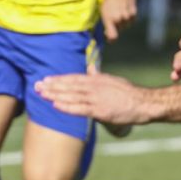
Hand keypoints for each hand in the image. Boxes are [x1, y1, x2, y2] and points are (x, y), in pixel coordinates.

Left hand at [36, 71, 156, 124]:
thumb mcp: (113, 80)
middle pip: (69, 85)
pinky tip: (56, 105)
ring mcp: (97, 98)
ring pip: (71, 96)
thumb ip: (99, 76)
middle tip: (36, 86)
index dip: (58, 79)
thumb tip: (91, 69)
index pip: (73, 78)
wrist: (144, 103)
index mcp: (97, 79)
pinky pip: (80, 108)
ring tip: (41, 94)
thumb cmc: (129, 94)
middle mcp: (95, 87)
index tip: (45, 79)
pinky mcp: (100, 110)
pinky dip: (67, 106)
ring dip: (55, 95)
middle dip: (52, 86)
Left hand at [100, 0, 137, 41]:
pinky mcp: (134, 13)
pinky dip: (129, 17)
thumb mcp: (103, 10)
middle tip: (114, 16)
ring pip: (126, 25)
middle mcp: (119, 20)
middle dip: (116, 26)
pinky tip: (126, 8)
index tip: (110, 39)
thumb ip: (106, 22)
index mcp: (109, 19)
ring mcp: (127, 17)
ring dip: (123, 22)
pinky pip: (131, 20)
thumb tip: (107, 33)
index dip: (111, 40)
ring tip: (120, 10)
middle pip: (119, 30)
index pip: (113, 36)